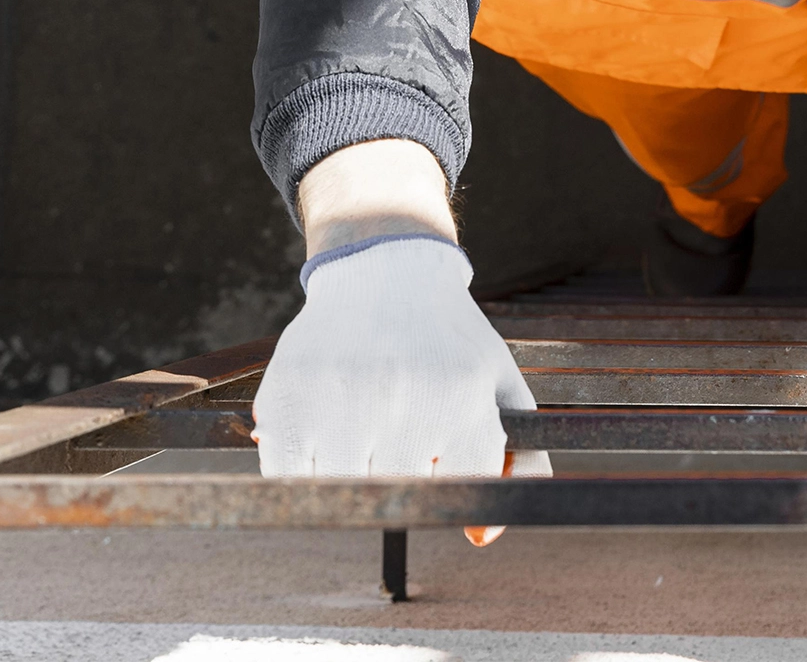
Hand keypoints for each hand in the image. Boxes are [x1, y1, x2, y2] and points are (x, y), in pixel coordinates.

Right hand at [253, 236, 549, 531]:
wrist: (386, 268)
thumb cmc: (450, 339)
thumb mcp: (501, 381)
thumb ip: (518, 458)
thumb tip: (479, 538)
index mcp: (463, 396)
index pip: (459, 491)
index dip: (450, 488)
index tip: (439, 465)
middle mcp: (405, 398)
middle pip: (395, 498)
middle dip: (398, 481)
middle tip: (397, 442)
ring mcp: (342, 399)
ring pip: (339, 496)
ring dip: (350, 478)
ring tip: (363, 431)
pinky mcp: (289, 398)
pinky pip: (288, 480)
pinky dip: (303, 471)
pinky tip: (325, 432)